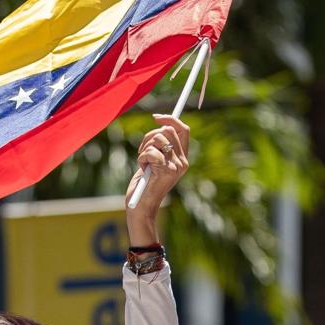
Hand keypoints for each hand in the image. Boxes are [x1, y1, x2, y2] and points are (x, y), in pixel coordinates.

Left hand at [125, 114, 188, 245]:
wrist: (141, 208)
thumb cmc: (144, 186)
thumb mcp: (153, 163)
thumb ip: (159, 148)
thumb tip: (161, 126)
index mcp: (182, 158)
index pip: (183, 130)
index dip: (170, 119)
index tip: (156, 117)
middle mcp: (183, 161)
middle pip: (168, 131)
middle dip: (149, 136)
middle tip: (142, 151)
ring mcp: (176, 166)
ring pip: (157, 139)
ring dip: (144, 148)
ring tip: (143, 163)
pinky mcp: (166, 171)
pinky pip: (150, 152)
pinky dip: (141, 158)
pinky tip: (143, 170)